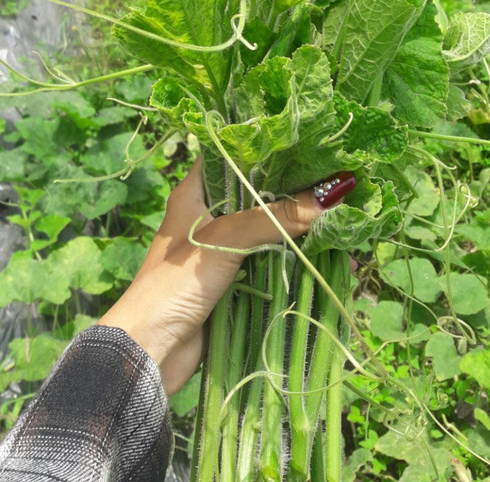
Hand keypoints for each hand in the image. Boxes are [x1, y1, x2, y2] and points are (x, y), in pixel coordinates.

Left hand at [98, 157, 354, 394]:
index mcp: (193, 193)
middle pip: (254, 193)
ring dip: (296, 226)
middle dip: (292, 190)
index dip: (264, 145)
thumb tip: (332, 195)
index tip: (305, 139)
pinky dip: (292, 258)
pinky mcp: (230, 282)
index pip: (230, 154)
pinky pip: (267, 262)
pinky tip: (325, 252)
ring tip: (340, 212)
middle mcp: (206, 216)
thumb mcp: (227, 240)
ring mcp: (219, 250)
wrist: (150, 350)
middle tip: (334, 177)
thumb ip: (275, 217)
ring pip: (265, 229)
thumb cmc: (176, 282)